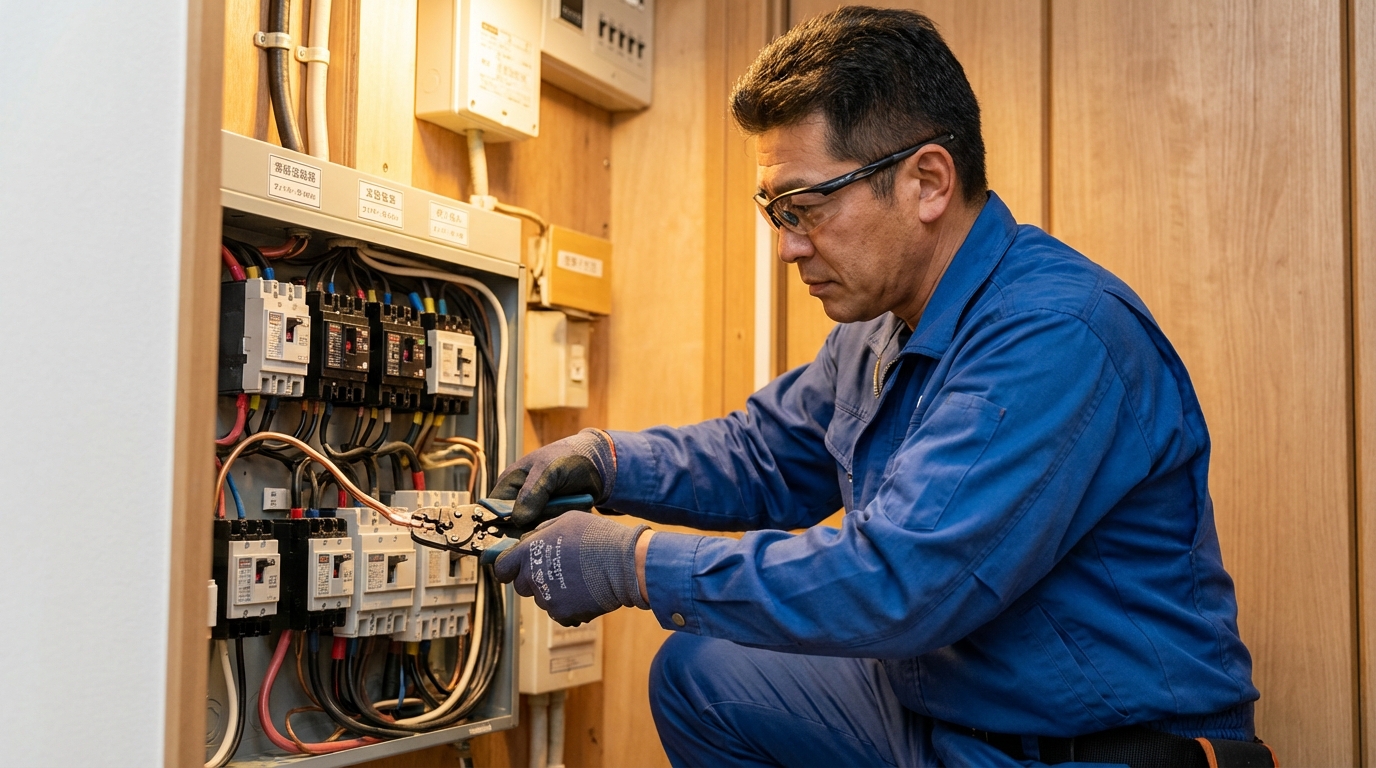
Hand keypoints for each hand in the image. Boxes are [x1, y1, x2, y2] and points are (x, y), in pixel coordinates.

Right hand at [489, 428, 615, 527]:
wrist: (598, 464)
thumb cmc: (568, 458)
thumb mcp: (549, 470)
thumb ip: (533, 493)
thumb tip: (518, 520)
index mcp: (509, 484)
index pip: (491, 511)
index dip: (495, 526)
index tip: (511, 533)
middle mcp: (518, 501)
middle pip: (512, 528)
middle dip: (531, 524)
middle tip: (550, 509)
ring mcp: (535, 512)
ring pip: (532, 532)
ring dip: (549, 521)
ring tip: (564, 503)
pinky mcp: (550, 520)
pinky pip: (549, 532)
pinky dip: (560, 524)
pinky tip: (569, 510)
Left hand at [494, 513, 648, 625]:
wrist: (624, 563)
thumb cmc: (598, 537)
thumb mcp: (566, 520)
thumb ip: (542, 531)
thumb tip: (530, 539)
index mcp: (529, 552)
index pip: (503, 568)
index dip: (509, 568)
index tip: (516, 568)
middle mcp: (532, 576)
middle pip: (521, 585)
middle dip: (533, 579)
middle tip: (556, 570)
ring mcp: (546, 598)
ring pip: (542, 598)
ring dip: (553, 591)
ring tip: (577, 579)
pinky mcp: (562, 613)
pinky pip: (559, 612)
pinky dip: (568, 605)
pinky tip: (583, 592)